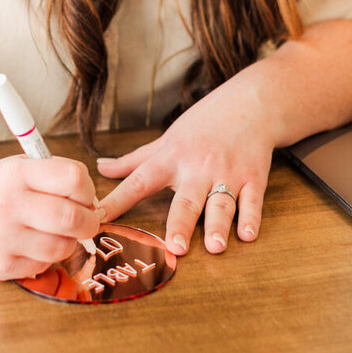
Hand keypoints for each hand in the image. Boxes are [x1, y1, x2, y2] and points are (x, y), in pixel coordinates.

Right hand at [0, 155, 102, 280]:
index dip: (88, 189)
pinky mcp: (0, 266)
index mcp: (17, 173)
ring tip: (59, 233)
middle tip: (87, 221)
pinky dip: (48, 256)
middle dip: (89, 221)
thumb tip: (93, 202)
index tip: (85, 196)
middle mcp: (8, 205)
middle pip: (72, 218)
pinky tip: (35, 244)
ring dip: (70, 242)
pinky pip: (43, 265)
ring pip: (61, 247)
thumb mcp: (20, 166)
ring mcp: (2, 238)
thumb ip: (55, 177)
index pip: (73, 179)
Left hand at [96, 80, 273, 256]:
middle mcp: (198, 167)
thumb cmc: (203, 125)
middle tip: (175, 247)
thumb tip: (100, 167)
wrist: (249, 104)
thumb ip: (134, 160)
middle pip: (186, 199)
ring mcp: (227, 173)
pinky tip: (248, 235)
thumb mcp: (166, 140)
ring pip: (221, 203)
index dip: (117, 200)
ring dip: (218, 225)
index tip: (98, 218)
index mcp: (171, 158)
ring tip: (215, 247)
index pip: (139, 181)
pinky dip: (252, 218)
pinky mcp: (253, 178)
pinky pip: (252, 201)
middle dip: (180, 223)